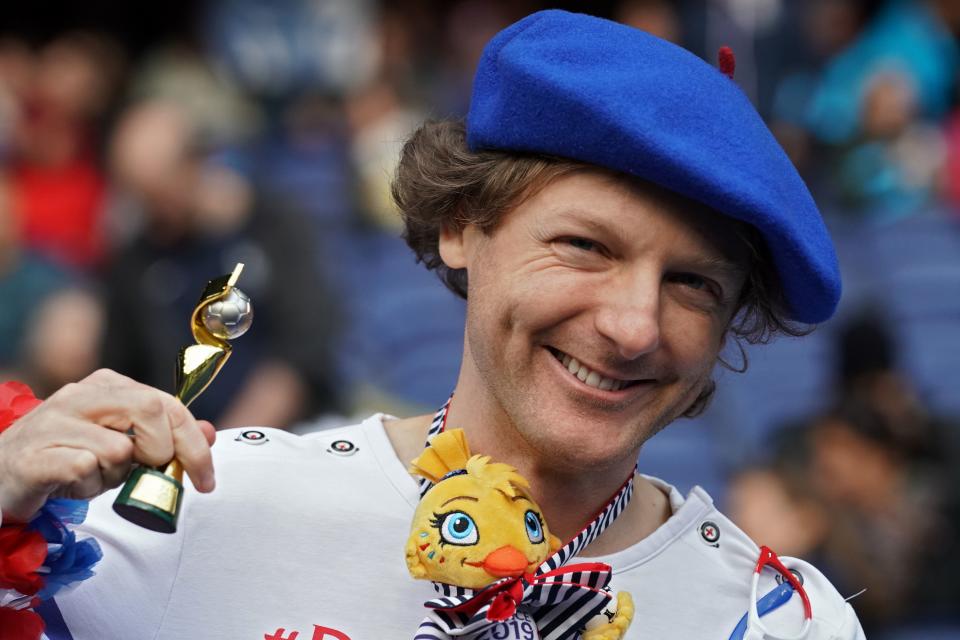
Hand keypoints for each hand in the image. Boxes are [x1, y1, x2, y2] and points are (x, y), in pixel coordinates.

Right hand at [0, 369, 215, 522]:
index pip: (168, 403)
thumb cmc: (67, 460)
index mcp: (107, 386)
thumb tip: (209, 432)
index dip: (194, 443)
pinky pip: (85, 470)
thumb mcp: (122, 447)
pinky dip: (87, 487)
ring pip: (118, 448)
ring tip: (94, 477)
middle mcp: (81, 396)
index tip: (206, 478)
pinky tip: (71, 484)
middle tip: (151, 473)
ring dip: (116, 476)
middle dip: (163, 450)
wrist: (2, 479)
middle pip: (151, 409)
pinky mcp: (33, 455)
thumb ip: (165, 438)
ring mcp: (53, 422)